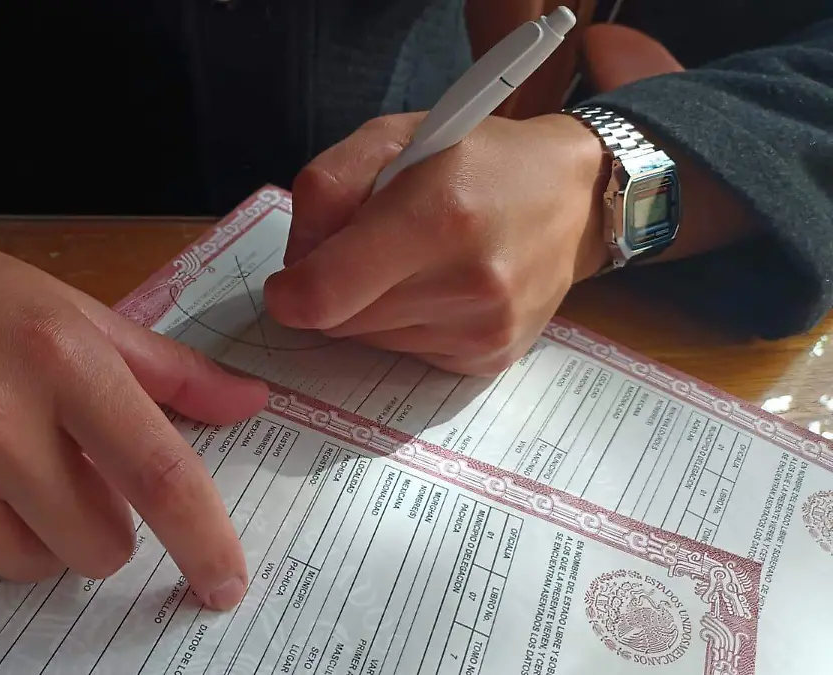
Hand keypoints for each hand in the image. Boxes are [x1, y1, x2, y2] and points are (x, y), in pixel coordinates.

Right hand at [0, 189, 265, 608]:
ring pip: (28, 567)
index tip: (226, 584)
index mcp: (57, 357)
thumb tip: (251, 404)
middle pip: (98, 544)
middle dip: (99, 521)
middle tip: (63, 470)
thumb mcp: (71, 311)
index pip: (157, 473)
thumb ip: (166, 369)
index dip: (204, 539)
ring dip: (31, 532)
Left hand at [264, 113, 606, 375]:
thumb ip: (325, 189)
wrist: (574, 196)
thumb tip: (296, 262)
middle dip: (332, 288)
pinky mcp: (490, 359)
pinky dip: (406, 324)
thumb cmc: (476, 159)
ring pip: (370, 340)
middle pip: (340, 320)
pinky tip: (439, 286)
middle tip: (365, 247)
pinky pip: (406, 354)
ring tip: (414, 260)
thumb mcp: (391, 139)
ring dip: (370, 306)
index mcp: (437, 216)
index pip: (325, 294)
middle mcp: (468, 283)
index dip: (289, 293)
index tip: (286, 282)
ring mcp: (484, 329)